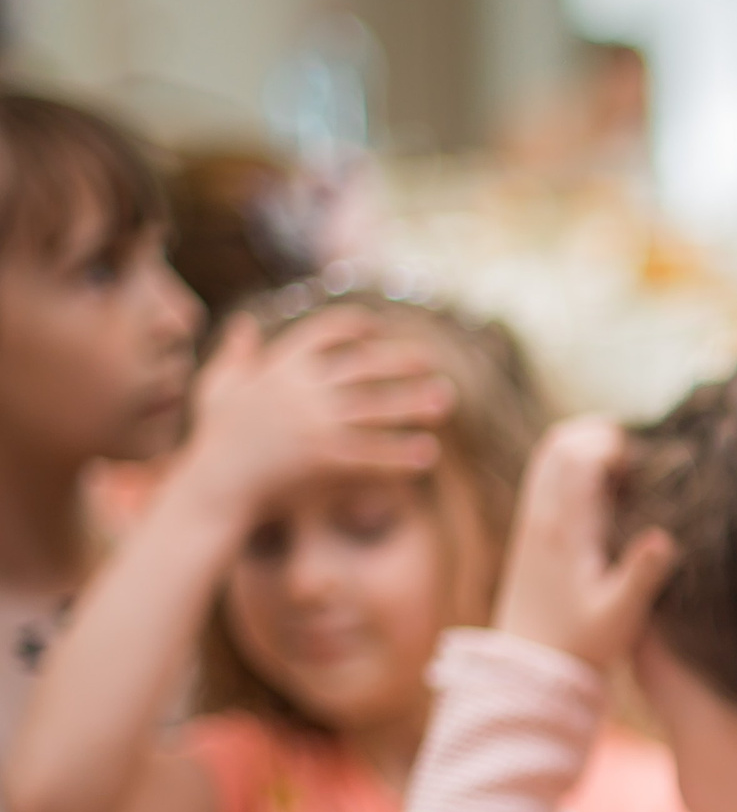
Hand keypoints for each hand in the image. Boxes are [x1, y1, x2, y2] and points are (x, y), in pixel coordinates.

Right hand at [173, 310, 453, 519]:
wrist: (216, 487)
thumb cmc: (217, 440)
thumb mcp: (219, 389)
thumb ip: (235, 356)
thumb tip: (244, 324)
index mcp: (279, 367)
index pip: (323, 332)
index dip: (352, 326)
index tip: (378, 328)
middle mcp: (300, 389)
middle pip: (362, 366)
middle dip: (399, 361)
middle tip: (432, 360)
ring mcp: (313, 423)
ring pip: (375, 409)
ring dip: (413, 403)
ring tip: (445, 400)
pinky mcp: (323, 458)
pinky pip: (373, 453)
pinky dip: (402, 454)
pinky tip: (429, 454)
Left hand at [494, 417, 680, 671]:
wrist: (530, 664)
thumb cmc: (582, 642)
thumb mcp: (620, 615)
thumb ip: (642, 574)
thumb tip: (664, 536)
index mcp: (564, 529)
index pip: (580, 456)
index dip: (616, 444)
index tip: (649, 462)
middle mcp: (542, 515)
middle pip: (561, 442)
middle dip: (602, 435)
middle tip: (641, 456)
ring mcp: (532, 519)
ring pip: (549, 454)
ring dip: (586, 446)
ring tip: (626, 465)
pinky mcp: (531, 529)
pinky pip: (546, 475)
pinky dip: (574, 465)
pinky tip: (605, 488)